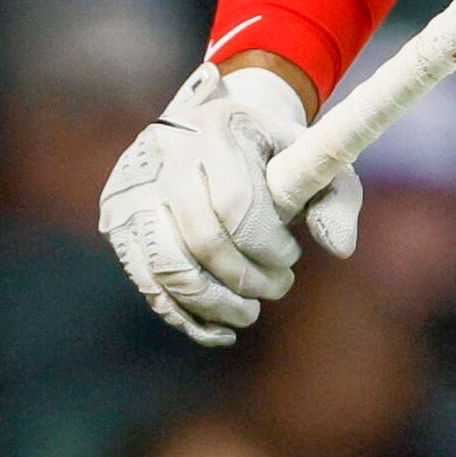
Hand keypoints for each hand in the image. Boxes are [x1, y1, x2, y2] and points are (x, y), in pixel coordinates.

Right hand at [99, 64, 359, 347]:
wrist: (213, 128)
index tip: (292, 258)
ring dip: (213, 305)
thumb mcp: (313, 159)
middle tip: (277, 288)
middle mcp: (168, 153)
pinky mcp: (116, 220)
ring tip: (247, 313)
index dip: (269, 246)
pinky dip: (182, 316)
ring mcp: (134, 188)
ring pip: (167, 268)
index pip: (238, 203)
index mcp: (219, 127)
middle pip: (203, 241)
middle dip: (247, 279)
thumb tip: (339, 248)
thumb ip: (338, 198)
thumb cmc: (273, 151)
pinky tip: (217, 329)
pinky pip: (145, 281)